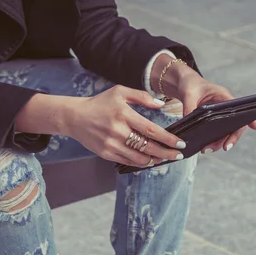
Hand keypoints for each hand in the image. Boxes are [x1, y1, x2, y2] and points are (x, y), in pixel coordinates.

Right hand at [64, 85, 185, 166]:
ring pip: (139, 158)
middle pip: (148, 147)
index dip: (168, 139)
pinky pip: (128, 162)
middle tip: (178, 155)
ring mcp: (111, 144)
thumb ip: (142, 96)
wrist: (75, 117)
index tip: (180, 143)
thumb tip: (161, 104)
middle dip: (167, 153)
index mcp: (124, 115)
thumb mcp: (120, 92)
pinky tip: (150, 160)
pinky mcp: (106, 153)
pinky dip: (141, 162)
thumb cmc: (100, 103)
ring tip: (165, 157)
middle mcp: (118, 131)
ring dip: (155, 160)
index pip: (152, 130)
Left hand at [150, 54, 255, 153]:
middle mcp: (225, 107)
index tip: (255, 127)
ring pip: (226, 132)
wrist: (185, 85)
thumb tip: (189, 121)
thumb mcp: (189, 94)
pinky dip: (213, 141)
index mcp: (224, 96)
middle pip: (234, 125)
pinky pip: (218, 133)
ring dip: (219, 143)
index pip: (240, 109)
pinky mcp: (214, 121)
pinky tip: (205, 147)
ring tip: (206, 150)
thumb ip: (189, 107)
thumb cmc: (190, 85)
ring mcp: (220, 115)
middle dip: (230, 138)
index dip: (248, 118)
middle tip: (224, 148)